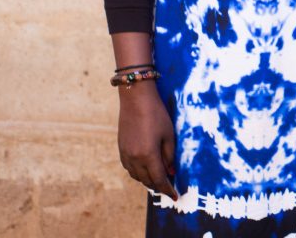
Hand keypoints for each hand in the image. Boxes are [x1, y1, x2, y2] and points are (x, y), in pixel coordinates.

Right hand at [117, 82, 178, 199]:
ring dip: (147, 180)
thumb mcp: (169, 135)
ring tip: (158, 179)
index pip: (159, 179)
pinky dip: (138, 172)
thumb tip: (171, 172)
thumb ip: (170, 156)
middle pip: (146, 180)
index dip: (167, 189)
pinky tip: (146, 168)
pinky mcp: (121, 149)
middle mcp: (134, 158)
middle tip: (168, 187)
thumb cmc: (156, 114)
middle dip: (158, 186)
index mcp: (148, 155)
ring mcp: (125, 154)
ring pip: (136, 176)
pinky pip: (129, 168)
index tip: (174, 196)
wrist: (135, 99)